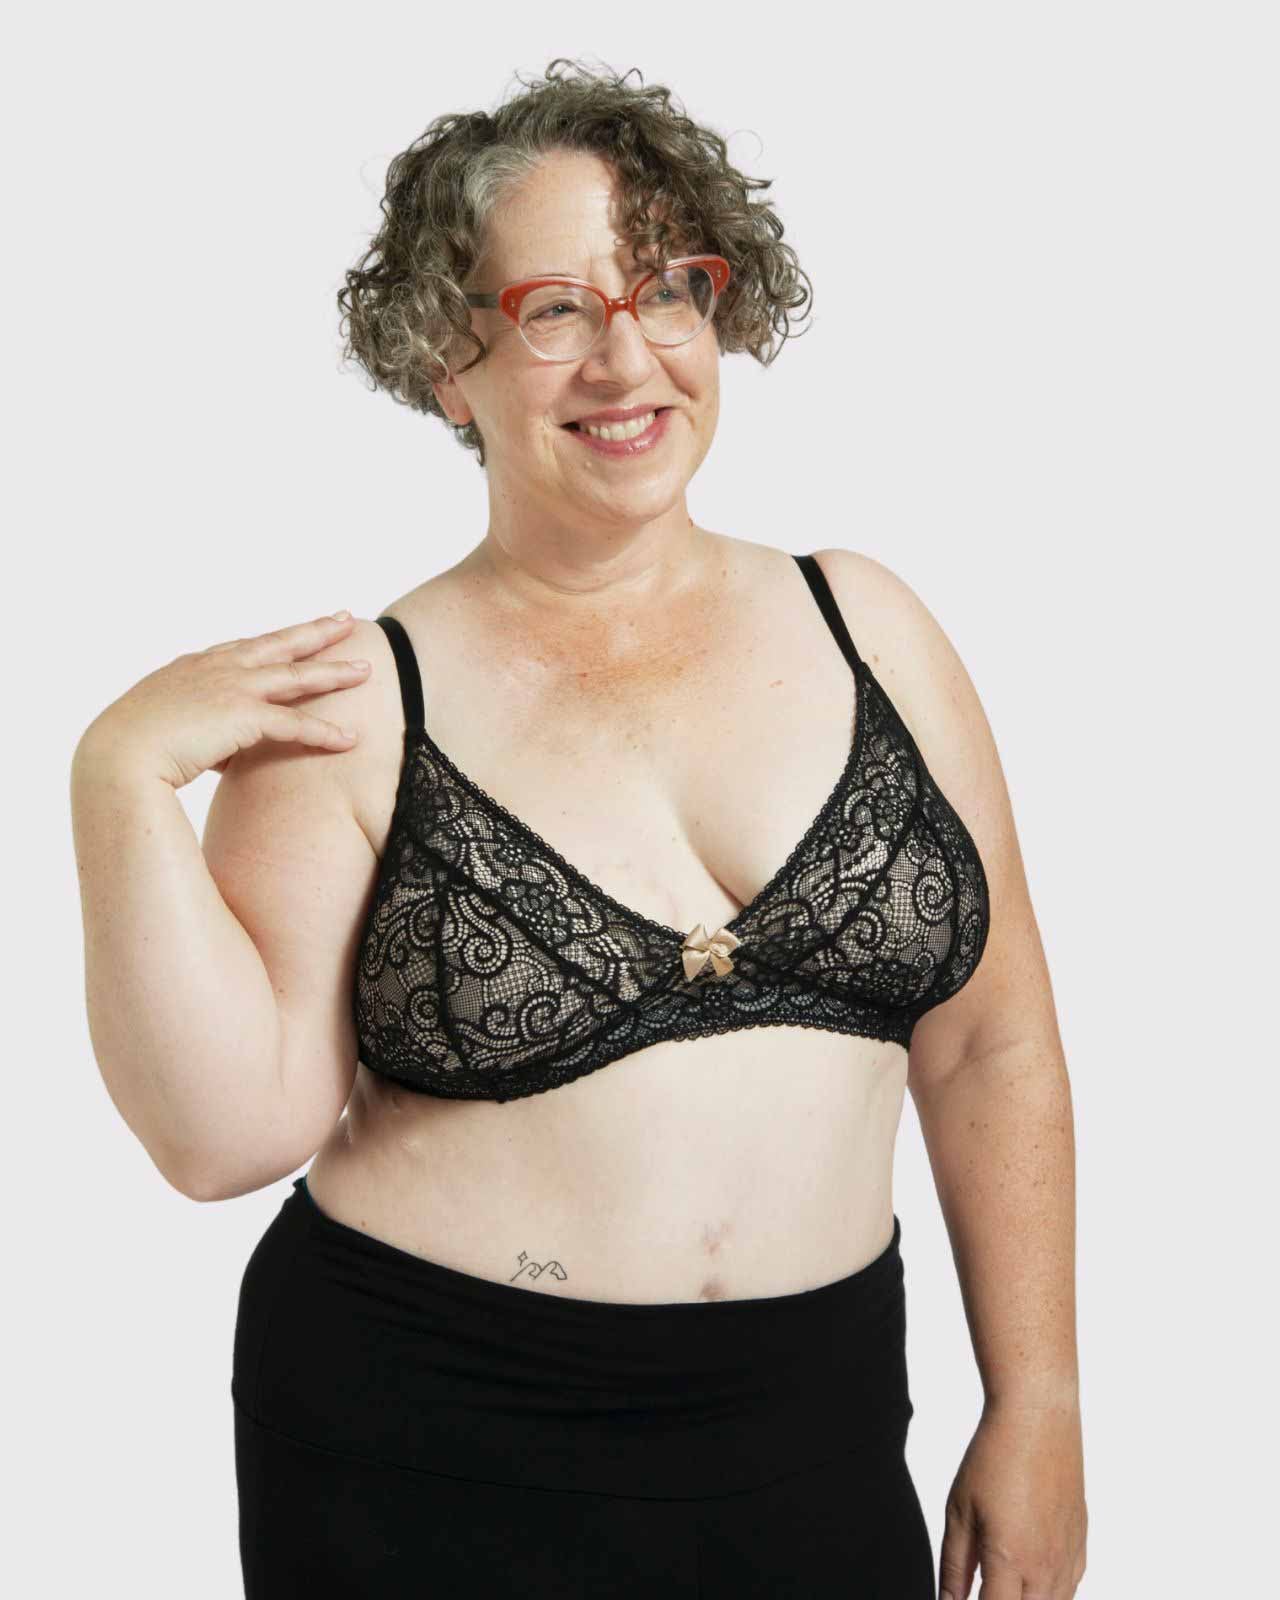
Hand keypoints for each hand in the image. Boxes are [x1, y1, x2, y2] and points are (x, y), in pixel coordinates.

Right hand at [73, 611, 370, 790]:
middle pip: (280, 644)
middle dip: (316, 631)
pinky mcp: (243, 716)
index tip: (297, 629)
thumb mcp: (162, 726)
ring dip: (335, 673)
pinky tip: (351, 739)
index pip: (247, 647)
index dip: (276, 639)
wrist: (117, 754)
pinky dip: (325, 733)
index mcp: (196, 666)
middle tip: (346, 618)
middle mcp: (219, 669)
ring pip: (297, 676)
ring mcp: (233, 688)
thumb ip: (191, 727)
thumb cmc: (129, 747)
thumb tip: (206, 748)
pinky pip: (296, 724)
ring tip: (367, 669)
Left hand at [938, 1403, 1086, 1598]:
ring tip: (1004, 1582)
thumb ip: (954, 1566)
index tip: (965, 1599)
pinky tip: (1030, 1577)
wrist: (1038, 1421)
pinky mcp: (1080, 1546)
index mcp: (1009, 1560)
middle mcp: (1044, 1567)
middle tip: (984, 1586)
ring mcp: (1067, 1558)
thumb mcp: (959, 1511)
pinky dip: (1048, 1592)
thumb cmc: (995, 1458)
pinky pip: (1068, 1589)